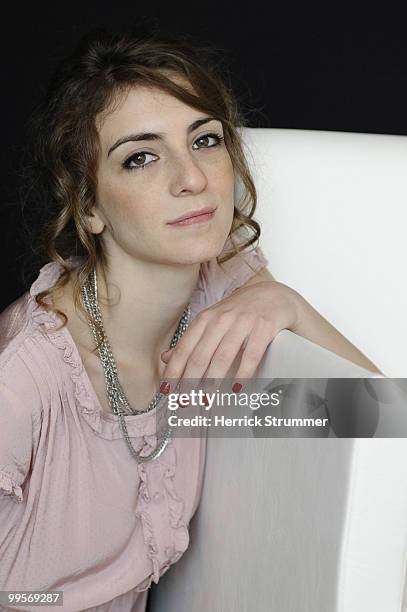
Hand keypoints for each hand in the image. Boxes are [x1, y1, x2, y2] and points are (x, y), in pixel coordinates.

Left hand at [159, 280, 300, 394]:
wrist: (274, 295)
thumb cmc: (240, 312)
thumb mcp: (212, 321)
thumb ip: (191, 339)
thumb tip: (165, 358)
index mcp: (206, 319)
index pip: (184, 349)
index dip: (174, 371)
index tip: (166, 392)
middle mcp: (222, 319)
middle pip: (200, 355)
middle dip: (189, 382)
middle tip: (184, 403)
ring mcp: (243, 322)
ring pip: (223, 356)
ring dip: (212, 381)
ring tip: (205, 400)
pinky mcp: (264, 327)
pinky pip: (251, 354)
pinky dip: (243, 373)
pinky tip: (236, 388)